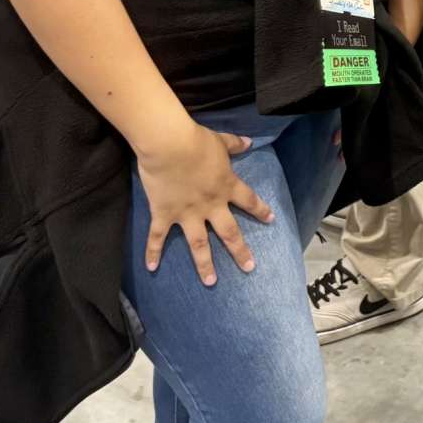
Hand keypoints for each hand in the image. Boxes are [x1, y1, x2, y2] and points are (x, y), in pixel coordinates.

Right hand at [137, 125, 274, 284]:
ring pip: (199, 244)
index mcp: (226, 186)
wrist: (169, 145)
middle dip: (240, 251)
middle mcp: (210, 205)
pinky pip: (158, 237)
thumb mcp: (220, 141)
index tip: (270, 220)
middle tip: (249, 267)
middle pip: (229, 232)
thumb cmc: (196, 141)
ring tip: (211, 281)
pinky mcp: (164, 214)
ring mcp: (187, 213)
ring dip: (205, 264)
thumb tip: (249, 142)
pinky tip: (151, 267)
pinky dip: (153, 252)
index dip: (260, 210)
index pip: (249, 200)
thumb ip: (234, 144)